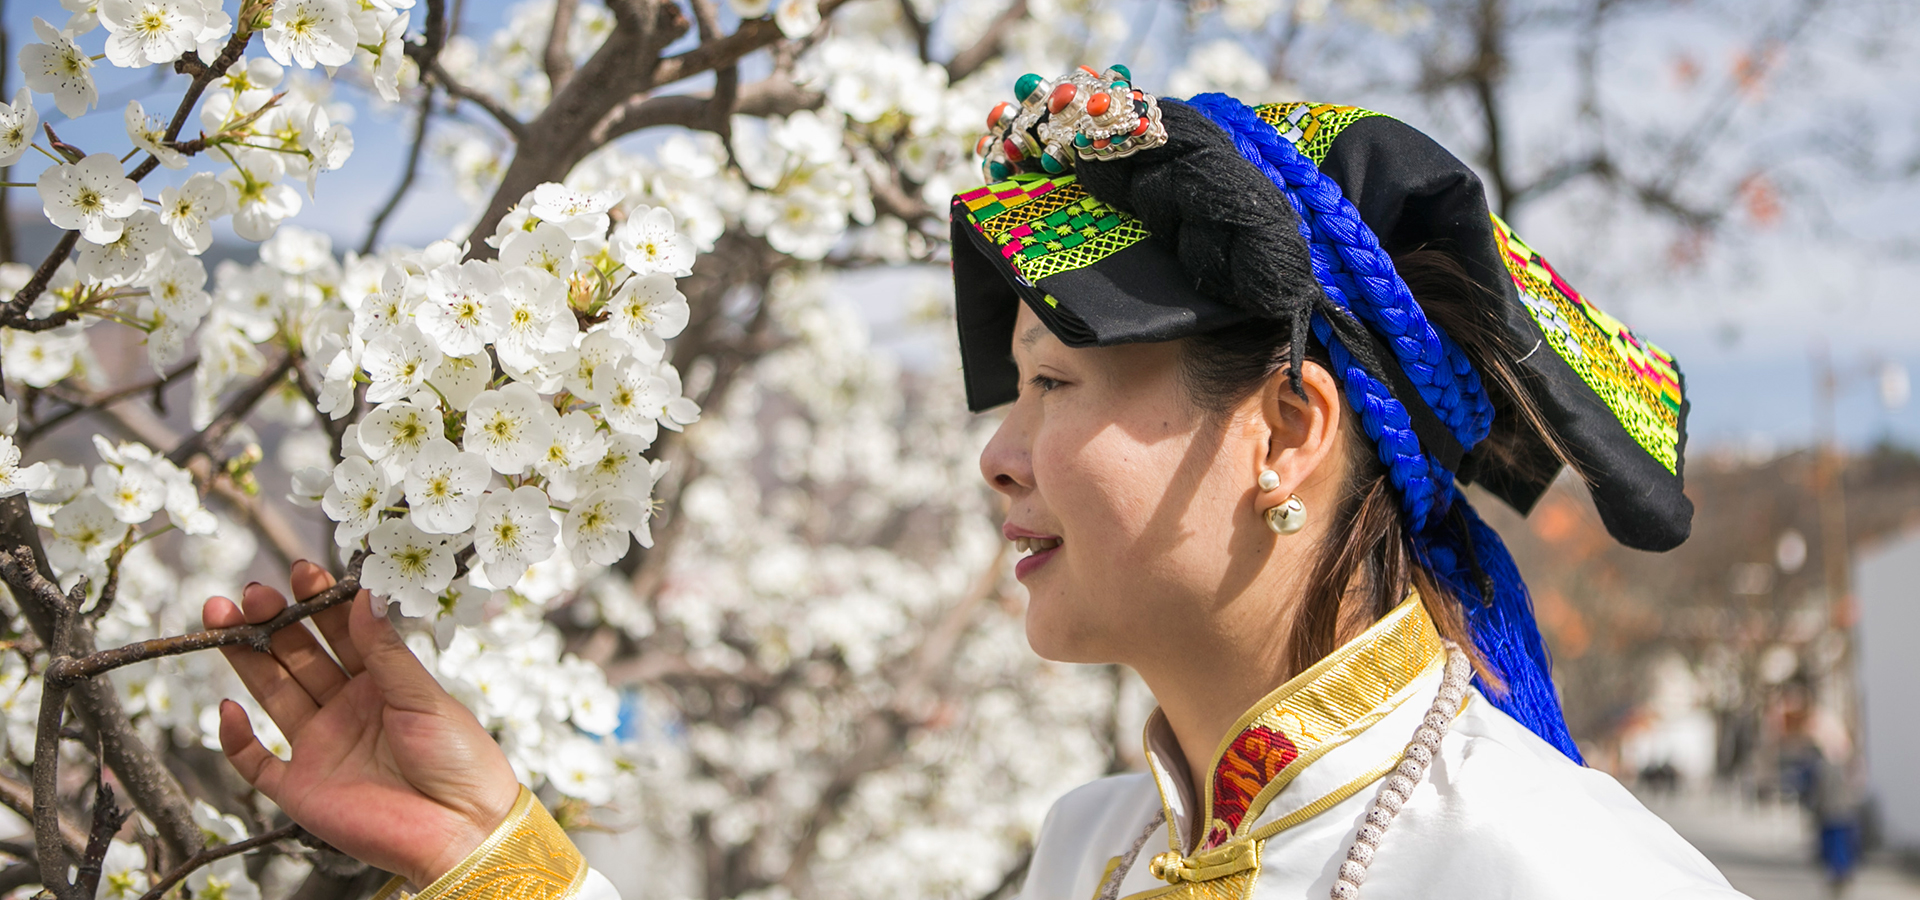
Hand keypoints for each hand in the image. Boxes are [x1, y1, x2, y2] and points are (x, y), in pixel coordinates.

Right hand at [204, 560, 520, 887]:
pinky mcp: (301, 789)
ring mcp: (320, 746)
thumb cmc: (459, 761)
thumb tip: (363, 597)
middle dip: (272, 622)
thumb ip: (387, 652)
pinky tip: (226, 707)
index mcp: (381, 683)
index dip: (318, 603)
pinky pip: (256, 762)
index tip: (300, 573)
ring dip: (246, 659)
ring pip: (272, 693)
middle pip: (299, 657)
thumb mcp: (425, 698)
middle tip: (249, 592)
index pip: (341, 633)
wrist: (462, 831)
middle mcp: (346, 709)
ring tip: (220, 618)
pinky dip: (236, 737)